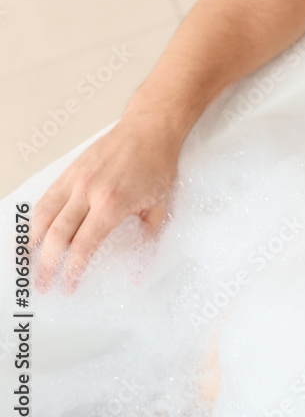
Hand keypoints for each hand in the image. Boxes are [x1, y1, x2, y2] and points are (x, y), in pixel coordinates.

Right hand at [28, 114, 181, 293]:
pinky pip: (46, 199)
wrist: (150, 131)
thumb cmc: (158, 166)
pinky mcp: (69, 171)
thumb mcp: (161, 207)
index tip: (69, 285)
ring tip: (31, 264)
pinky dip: (36, 220)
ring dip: (34, 244)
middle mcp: (89, 192)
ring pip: (43, 217)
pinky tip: (35, 234)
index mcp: (113, 204)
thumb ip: (147, 241)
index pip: (84, 246)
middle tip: (44, 284)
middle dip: (48, 265)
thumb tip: (138, 272)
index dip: (73, 270)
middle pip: (57, 236)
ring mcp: (75, 180)